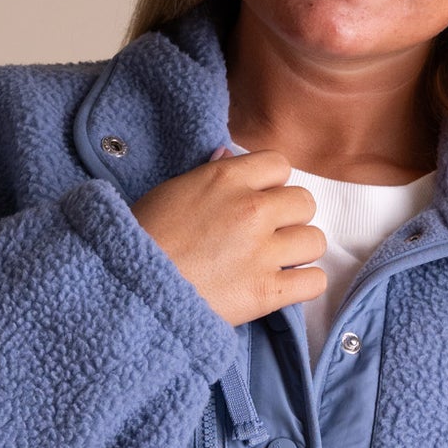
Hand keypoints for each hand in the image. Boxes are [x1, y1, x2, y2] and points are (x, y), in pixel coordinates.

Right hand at [128, 148, 327, 327]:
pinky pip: (315, 281)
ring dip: (300, 251)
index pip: (280, 165)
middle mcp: (252, 210)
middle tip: (269, 235)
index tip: (259, 201)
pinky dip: (305, 284)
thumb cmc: (143, 239)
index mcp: (227, 179)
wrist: (131, 289)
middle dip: (290, 218)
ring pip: (315, 240)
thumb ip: (209, 174)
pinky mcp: (267, 292)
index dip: (273, 185)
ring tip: (278, 261)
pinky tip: (287, 286)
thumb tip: (228, 155)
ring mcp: (262, 252)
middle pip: (304, 202)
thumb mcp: (171, 192)